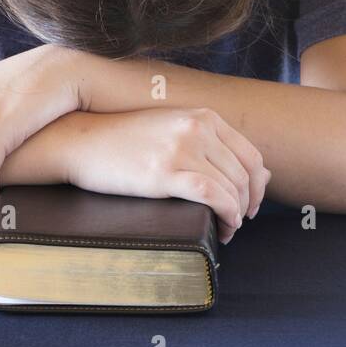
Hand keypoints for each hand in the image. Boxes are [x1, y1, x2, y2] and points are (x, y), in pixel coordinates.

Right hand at [66, 108, 269, 243]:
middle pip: (245, 174)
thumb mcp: (175, 133)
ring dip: (237, 214)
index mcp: (204, 117)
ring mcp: (182, 148)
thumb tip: (264, 174)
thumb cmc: (127, 141)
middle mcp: (198, 128)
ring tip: (229, 229)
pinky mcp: (165, 172)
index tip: (250, 204)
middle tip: (239, 222)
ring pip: (231, 186)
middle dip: (248, 204)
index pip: (251, 155)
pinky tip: (223, 228)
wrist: (81, 141)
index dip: (257, 185)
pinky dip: (226, 215)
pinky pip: (212, 195)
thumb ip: (216, 148)